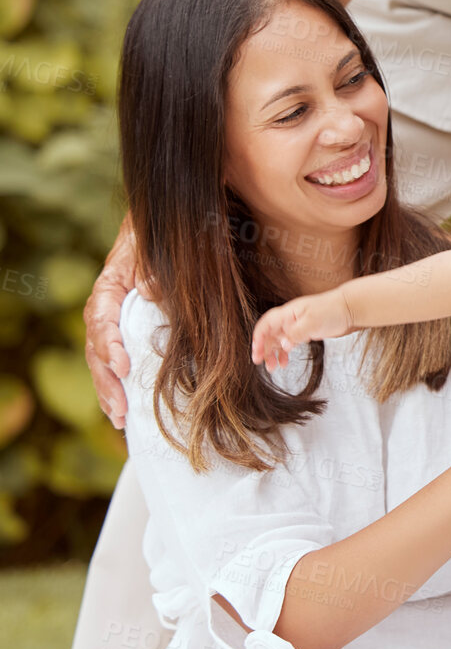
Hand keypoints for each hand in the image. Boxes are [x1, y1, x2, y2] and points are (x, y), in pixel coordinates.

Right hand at [85, 214, 136, 428]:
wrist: (157, 230)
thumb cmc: (157, 238)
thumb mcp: (156, 248)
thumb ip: (154, 267)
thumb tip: (151, 291)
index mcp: (107, 288)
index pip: (101, 321)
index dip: (109, 346)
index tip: (122, 366)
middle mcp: (103, 309)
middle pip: (96, 350)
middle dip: (106, 383)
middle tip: (119, 410)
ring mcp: (110, 323)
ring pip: (101, 362)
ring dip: (108, 391)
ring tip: (118, 419)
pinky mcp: (122, 332)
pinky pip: (113, 362)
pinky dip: (115, 385)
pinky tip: (122, 410)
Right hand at [251, 290, 353, 371]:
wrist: (350, 308)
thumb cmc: (332, 310)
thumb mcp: (312, 322)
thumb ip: (296, 334)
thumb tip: (282, 345)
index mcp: (288, 312)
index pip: (266, 324)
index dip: (258, 338)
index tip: (256, 352)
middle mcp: (290, 318)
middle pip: (270, 333)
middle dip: (264, 348)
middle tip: (261, 363)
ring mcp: (297, 325)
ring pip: (278, 340)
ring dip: (273, 353)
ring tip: (272, 368)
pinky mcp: (305, 331)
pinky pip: (289, 342)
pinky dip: (284, 352)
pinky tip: (284, 362)